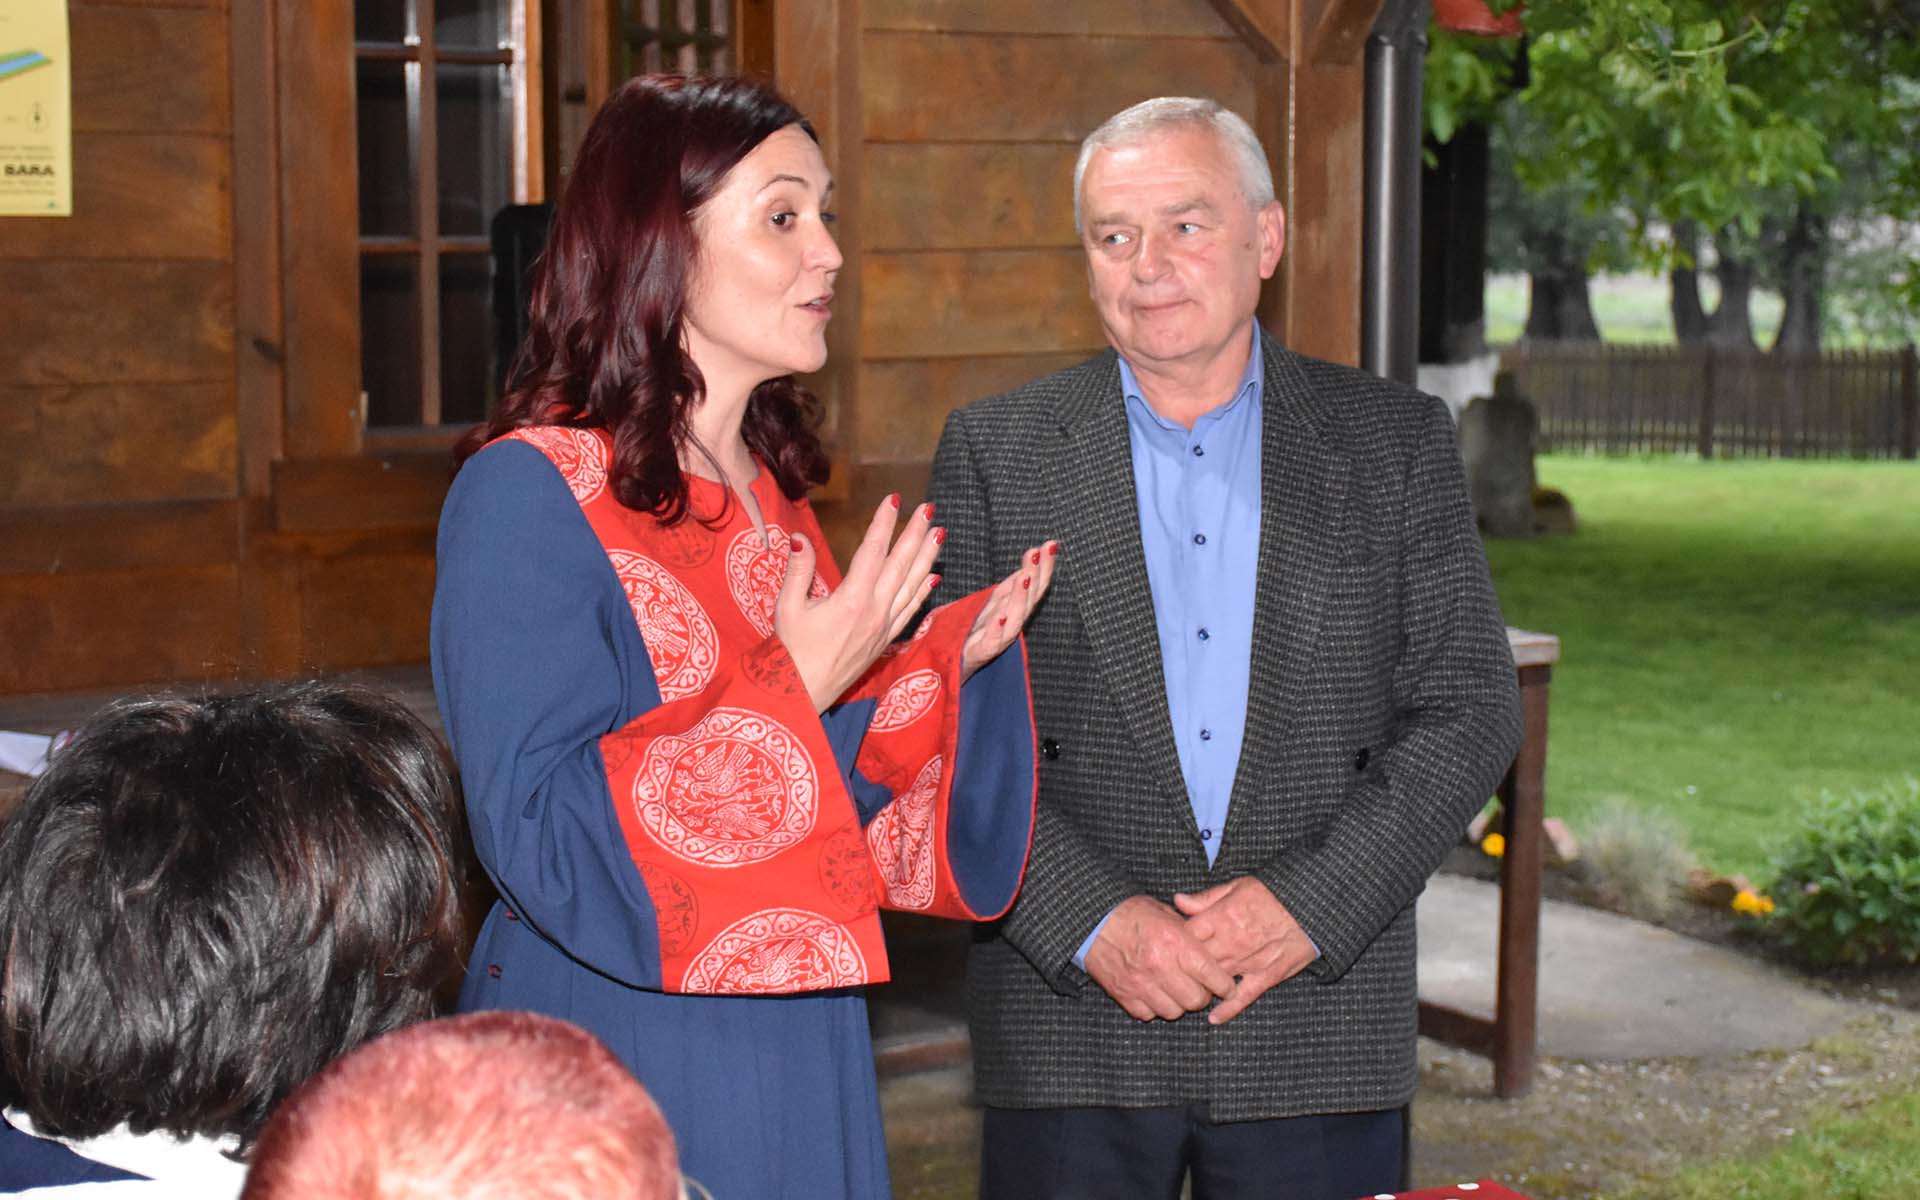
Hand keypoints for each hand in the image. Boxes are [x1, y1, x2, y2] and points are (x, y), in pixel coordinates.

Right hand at [775, 495, 941, 711]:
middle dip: (915, 533)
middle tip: (928, 508)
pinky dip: (924, 591)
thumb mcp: (787, 608)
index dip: (884, 523)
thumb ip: (798, 571)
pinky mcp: (886, 640)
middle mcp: (874, 611)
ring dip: (927, 556)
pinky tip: (934, 576)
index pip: (872, 551)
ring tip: (938, 532)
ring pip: (913, 585)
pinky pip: (911, 610)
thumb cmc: (792, 650)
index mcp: (851, 599)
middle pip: (901, 564)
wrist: (804, 694)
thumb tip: (800, 538)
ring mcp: (884, 626)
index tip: (893, 499)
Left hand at [960, 541, 1058, 680]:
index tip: (1050, 545)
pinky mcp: (982, 652)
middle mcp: (1012, 622)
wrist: (953, 663)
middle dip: (1035, 575)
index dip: (1043, 566)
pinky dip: (996, 628)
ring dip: (1021, 598)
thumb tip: (1029, 563)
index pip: (1034, 584)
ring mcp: (999, 638)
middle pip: (1029, 598)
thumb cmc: (975, 631)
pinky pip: (991, 640)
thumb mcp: (993, 602)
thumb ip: (1010, 587)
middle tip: (1039, 552)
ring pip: (1015, 618)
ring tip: (1025, 578)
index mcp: (1014, 608)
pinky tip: (1000, 616)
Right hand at [1083, 895, 1234, 1021]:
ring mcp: (1140, 983)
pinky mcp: (1123, 994)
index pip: (1211, 975)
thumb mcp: (1166, 913)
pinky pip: (1148, 1015)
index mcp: (1174, 942)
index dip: (1224, 985)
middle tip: (1200, 988)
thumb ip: (1190, 933)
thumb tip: (1212, 948)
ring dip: (1178, 1004)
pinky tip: (1154, 993)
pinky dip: (1154, 1008)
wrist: (1093, 920)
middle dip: (1202, 996)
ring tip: (1176, 991)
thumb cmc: (1132, 913)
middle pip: (1195, 1000)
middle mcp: (1159, 965)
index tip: (1226, 986)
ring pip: (1173, 1012)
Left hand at [1172, 877, 1317, 1024]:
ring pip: (1215, 980)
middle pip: (1196, 961)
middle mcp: (1231, 942)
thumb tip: (1177, 901)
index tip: (1169, 944)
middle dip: (1183, 967)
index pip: (1186, 935)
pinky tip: (1213, 1018)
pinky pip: (1243, 997)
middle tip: (1174, 972)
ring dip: (1201, 987)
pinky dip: (1228, 1009)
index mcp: (1221, 917)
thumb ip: (1206, 897)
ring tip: (1189, 992)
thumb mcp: (1237, 886)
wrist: (1312, 907)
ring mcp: (1248, 961)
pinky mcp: (1266, 976)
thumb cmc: (1273, 893)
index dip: (1174, 941)